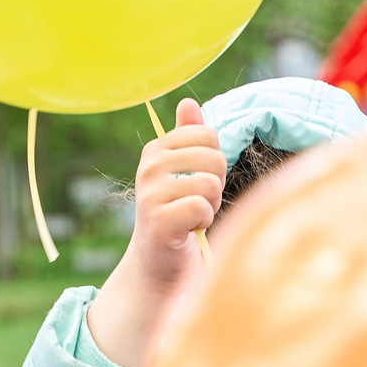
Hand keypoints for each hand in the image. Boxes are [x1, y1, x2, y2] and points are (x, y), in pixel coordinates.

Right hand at [87, 98, 223, 366]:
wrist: (160, 265)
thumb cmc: (180, 217)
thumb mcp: (185, 173)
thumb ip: (188, 138)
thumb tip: (188, 101)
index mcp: (157, 149)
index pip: (209, 135)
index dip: (215, 162)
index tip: (199, 183)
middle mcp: (150, 166)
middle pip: (214, 157)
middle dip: (216, 185)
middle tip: (199, 204)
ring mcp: (151, 193)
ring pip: (210, 183)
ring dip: (210, 206)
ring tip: (193, 218)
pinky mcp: (158, 220)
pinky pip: (201, 208)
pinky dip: (203, 223)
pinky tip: (189, 231)